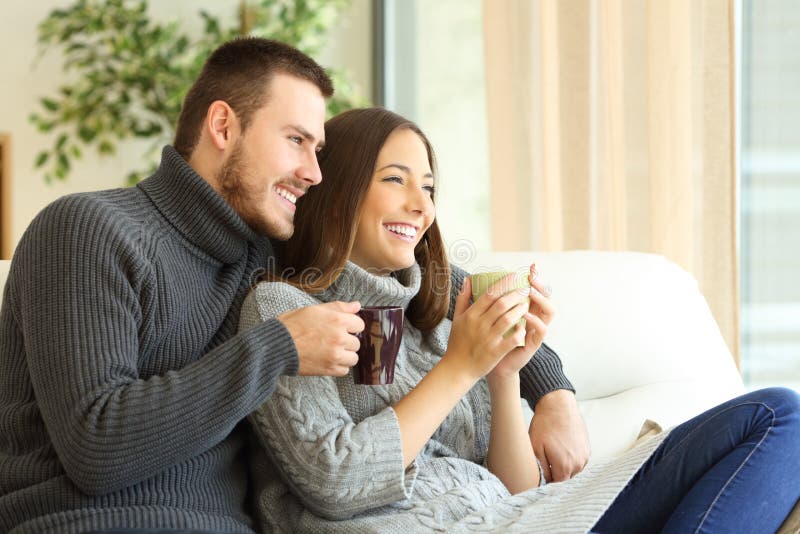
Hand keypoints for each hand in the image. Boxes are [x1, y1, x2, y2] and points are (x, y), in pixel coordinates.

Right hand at [278, 301, 364, 375]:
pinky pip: (344, 370)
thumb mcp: (315, 309)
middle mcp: (339, 338)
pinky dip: (338, 366)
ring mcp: (335, 355)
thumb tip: (357, 305)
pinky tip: (327, 360)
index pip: (360, 325)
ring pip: (353, 357)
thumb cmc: (292, 325)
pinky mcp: (329, 369)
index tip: (343, 328)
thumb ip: (339, 307)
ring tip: (331, 351)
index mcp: (337, 320)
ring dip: (345, 355)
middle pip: (357, 342)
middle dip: (347, 341)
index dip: (351, 326)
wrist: (277, 346)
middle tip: (332, 340)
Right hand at [445, 275, 528, 381]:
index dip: (503, 283)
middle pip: (501, 305)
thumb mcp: (457, 319)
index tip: (514, 276)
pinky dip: (519, 331)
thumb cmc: (458, 342)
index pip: (489, 294)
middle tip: (525, 289)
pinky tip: (524, 326)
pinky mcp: (495, 352)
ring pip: (508, 319)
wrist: (457, 368)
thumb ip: (463, 298)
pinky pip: (512, 339)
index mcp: (471, 315)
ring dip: (519, 310)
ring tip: (526, 305)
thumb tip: (468, 280)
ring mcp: (488, 339)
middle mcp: (479, 325)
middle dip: (515, 295)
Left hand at [489, 262, 555, 379]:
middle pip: (546, 297)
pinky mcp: (534, 343)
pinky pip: (542, 331)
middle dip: (541, 285)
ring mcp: (535, 330)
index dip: (535, 277)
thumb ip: (478, 299)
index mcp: (522, 309)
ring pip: (549, 312)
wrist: (492, 365)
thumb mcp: (483, 317)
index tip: (531, 266)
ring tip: (530, 292)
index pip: (534, 289)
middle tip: (532, 277)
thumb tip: (469, 279)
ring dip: (541, 300)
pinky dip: (535, 321)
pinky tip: (526, 315)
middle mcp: (533, 317)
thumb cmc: (488, 340)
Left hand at [529, 389, 590, 481]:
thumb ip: (541, 469)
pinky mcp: (587, 449)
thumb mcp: (535, 448)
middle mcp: (578, 463)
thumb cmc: (545, 424)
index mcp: (564, 465)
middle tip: (545, 460)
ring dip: (563, 466)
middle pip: (565, 479)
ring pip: (572, 470)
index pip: (556, 485)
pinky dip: (570, 458)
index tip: (541, 474)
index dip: (547, 481)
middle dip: (555, 473)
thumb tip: (543, 482)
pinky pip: (578, 461)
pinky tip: (562, 447)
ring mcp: (585, 456)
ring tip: (554, 451)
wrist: (558, 405)